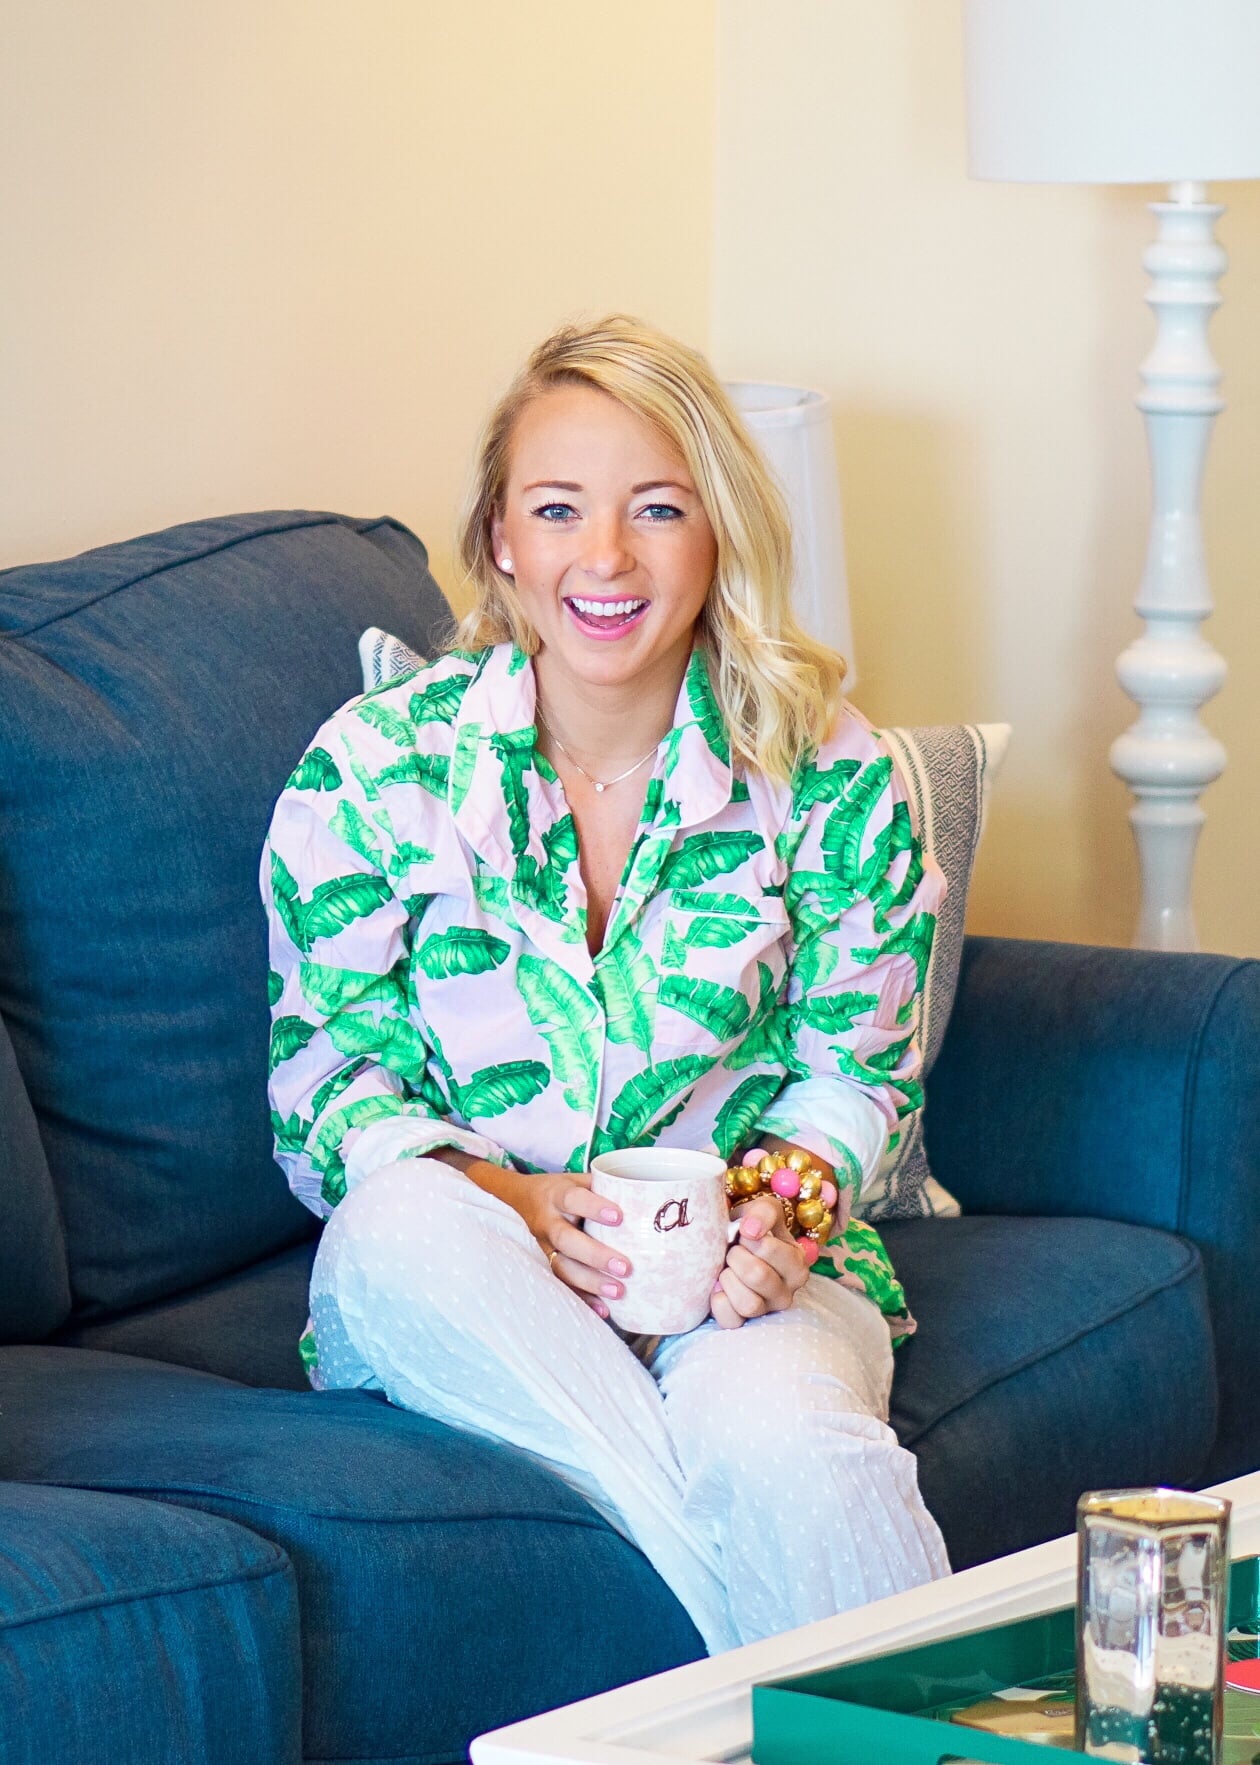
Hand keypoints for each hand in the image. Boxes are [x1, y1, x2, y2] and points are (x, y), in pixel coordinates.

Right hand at [491, 1165, 631, 1319]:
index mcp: (557, 1195)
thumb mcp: (579, 1180)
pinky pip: (563, 1286)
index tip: (618, 1217)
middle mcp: (548, 1222)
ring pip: (562, 1267)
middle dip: (595, 1255)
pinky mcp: (546, 1266)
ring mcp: (544, 1247)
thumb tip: (651, 1196)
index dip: (593, 1207)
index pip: (573, 1199)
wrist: (523, 1200)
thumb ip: (607, 1187)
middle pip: (566, 1240)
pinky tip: (604, 1310)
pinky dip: (583, 1300)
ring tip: (618, 1292)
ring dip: (590, 1283)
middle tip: (625, 1267)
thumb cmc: (564, 1190)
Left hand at [710, 1194, 810, 1330]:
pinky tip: (718, 1287)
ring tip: (727, 1269)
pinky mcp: (742, 1323)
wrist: (727, 1245)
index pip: (771, 1250)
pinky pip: (730, 1320)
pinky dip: (718, 1301)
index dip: (750, 1238)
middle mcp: (786, 1293)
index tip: (745, 1233)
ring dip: (729, 1280)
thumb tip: (749, 1229)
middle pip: (758, 1276)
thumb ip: (764, 1212)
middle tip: (733, 1250)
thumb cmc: (749, 1229)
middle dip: (736, 1257)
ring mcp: (765, 1311)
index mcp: (797, 1264)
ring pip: (748, 1304)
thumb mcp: (763, 1210)